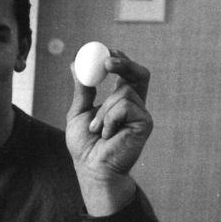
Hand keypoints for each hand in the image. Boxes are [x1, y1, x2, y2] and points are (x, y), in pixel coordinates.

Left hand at [65, 50, 151, 215]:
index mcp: (120, 101)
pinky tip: (108, 135)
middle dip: (124, 63)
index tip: (104, 51)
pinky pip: (126, 106)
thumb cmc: (86, 147)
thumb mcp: (79, 113)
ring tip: (97, 130)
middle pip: (139, 73)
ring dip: (103, 109)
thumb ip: (81, 90)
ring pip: (124, 92)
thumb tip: (74, 64)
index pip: (125, 73)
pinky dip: (110, 118)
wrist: (92, 169)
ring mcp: (142, 114)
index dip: (118, 59)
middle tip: (107, 60)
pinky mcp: (145, 123)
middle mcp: (135, 105)